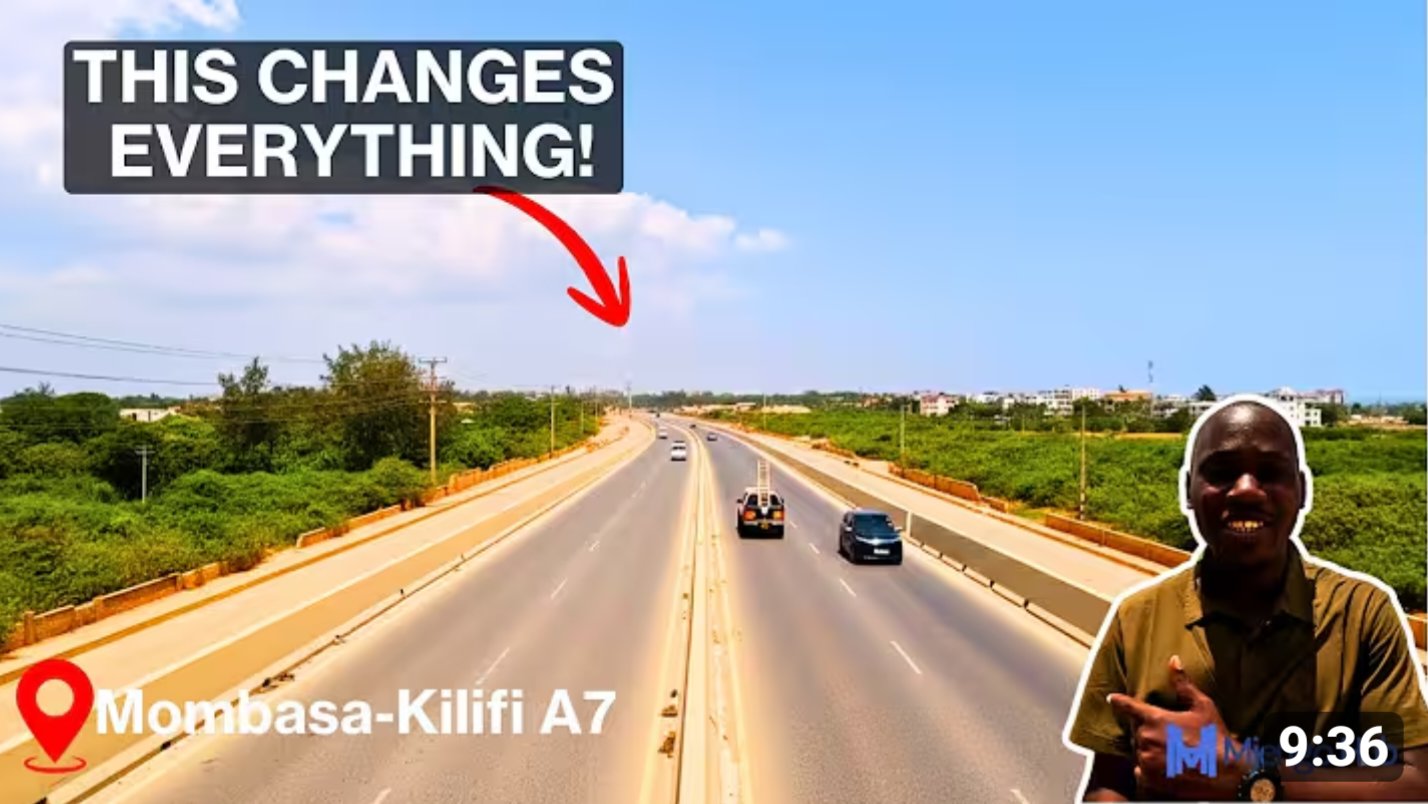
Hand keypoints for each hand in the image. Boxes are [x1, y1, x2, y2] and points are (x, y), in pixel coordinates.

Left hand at [1107, 656, 1251, 800]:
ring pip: (1141, 751)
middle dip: (1150, 731)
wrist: (1229, 775)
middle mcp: (1147, 739)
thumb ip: (1183, 684)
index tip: (1112, 698)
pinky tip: (1168, 767)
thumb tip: (1173, 660)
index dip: (1120, 701)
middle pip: (1138, 731)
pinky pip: (1142, 770)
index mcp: (1155, 719)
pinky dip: (1150, 768)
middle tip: (1172, 736)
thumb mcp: (1202, 707)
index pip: (1129, 706)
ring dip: (1151, 750)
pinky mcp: (1151, 780)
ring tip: (1174, 753)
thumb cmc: (1216, 739)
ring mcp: (1147, 761)